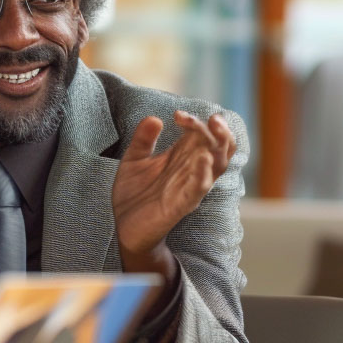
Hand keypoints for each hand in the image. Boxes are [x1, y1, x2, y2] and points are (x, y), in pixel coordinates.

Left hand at [113, 111, 235, 261]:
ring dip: (219, 147)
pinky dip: (203, 174)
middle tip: (213, 118)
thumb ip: (143, 139)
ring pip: (217, 166)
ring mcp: (189, 188)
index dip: (195, 122)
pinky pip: (199, 189)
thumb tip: (154, 118)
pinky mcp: (181, 205)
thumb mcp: (133, 160)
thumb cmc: (134, 194)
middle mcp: (191, 171)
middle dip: (218, 130)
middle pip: (217, 147)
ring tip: (216, 129)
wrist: (123, 227)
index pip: (201, 135)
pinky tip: (203, 159)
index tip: (177, 115)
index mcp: (182, 159)